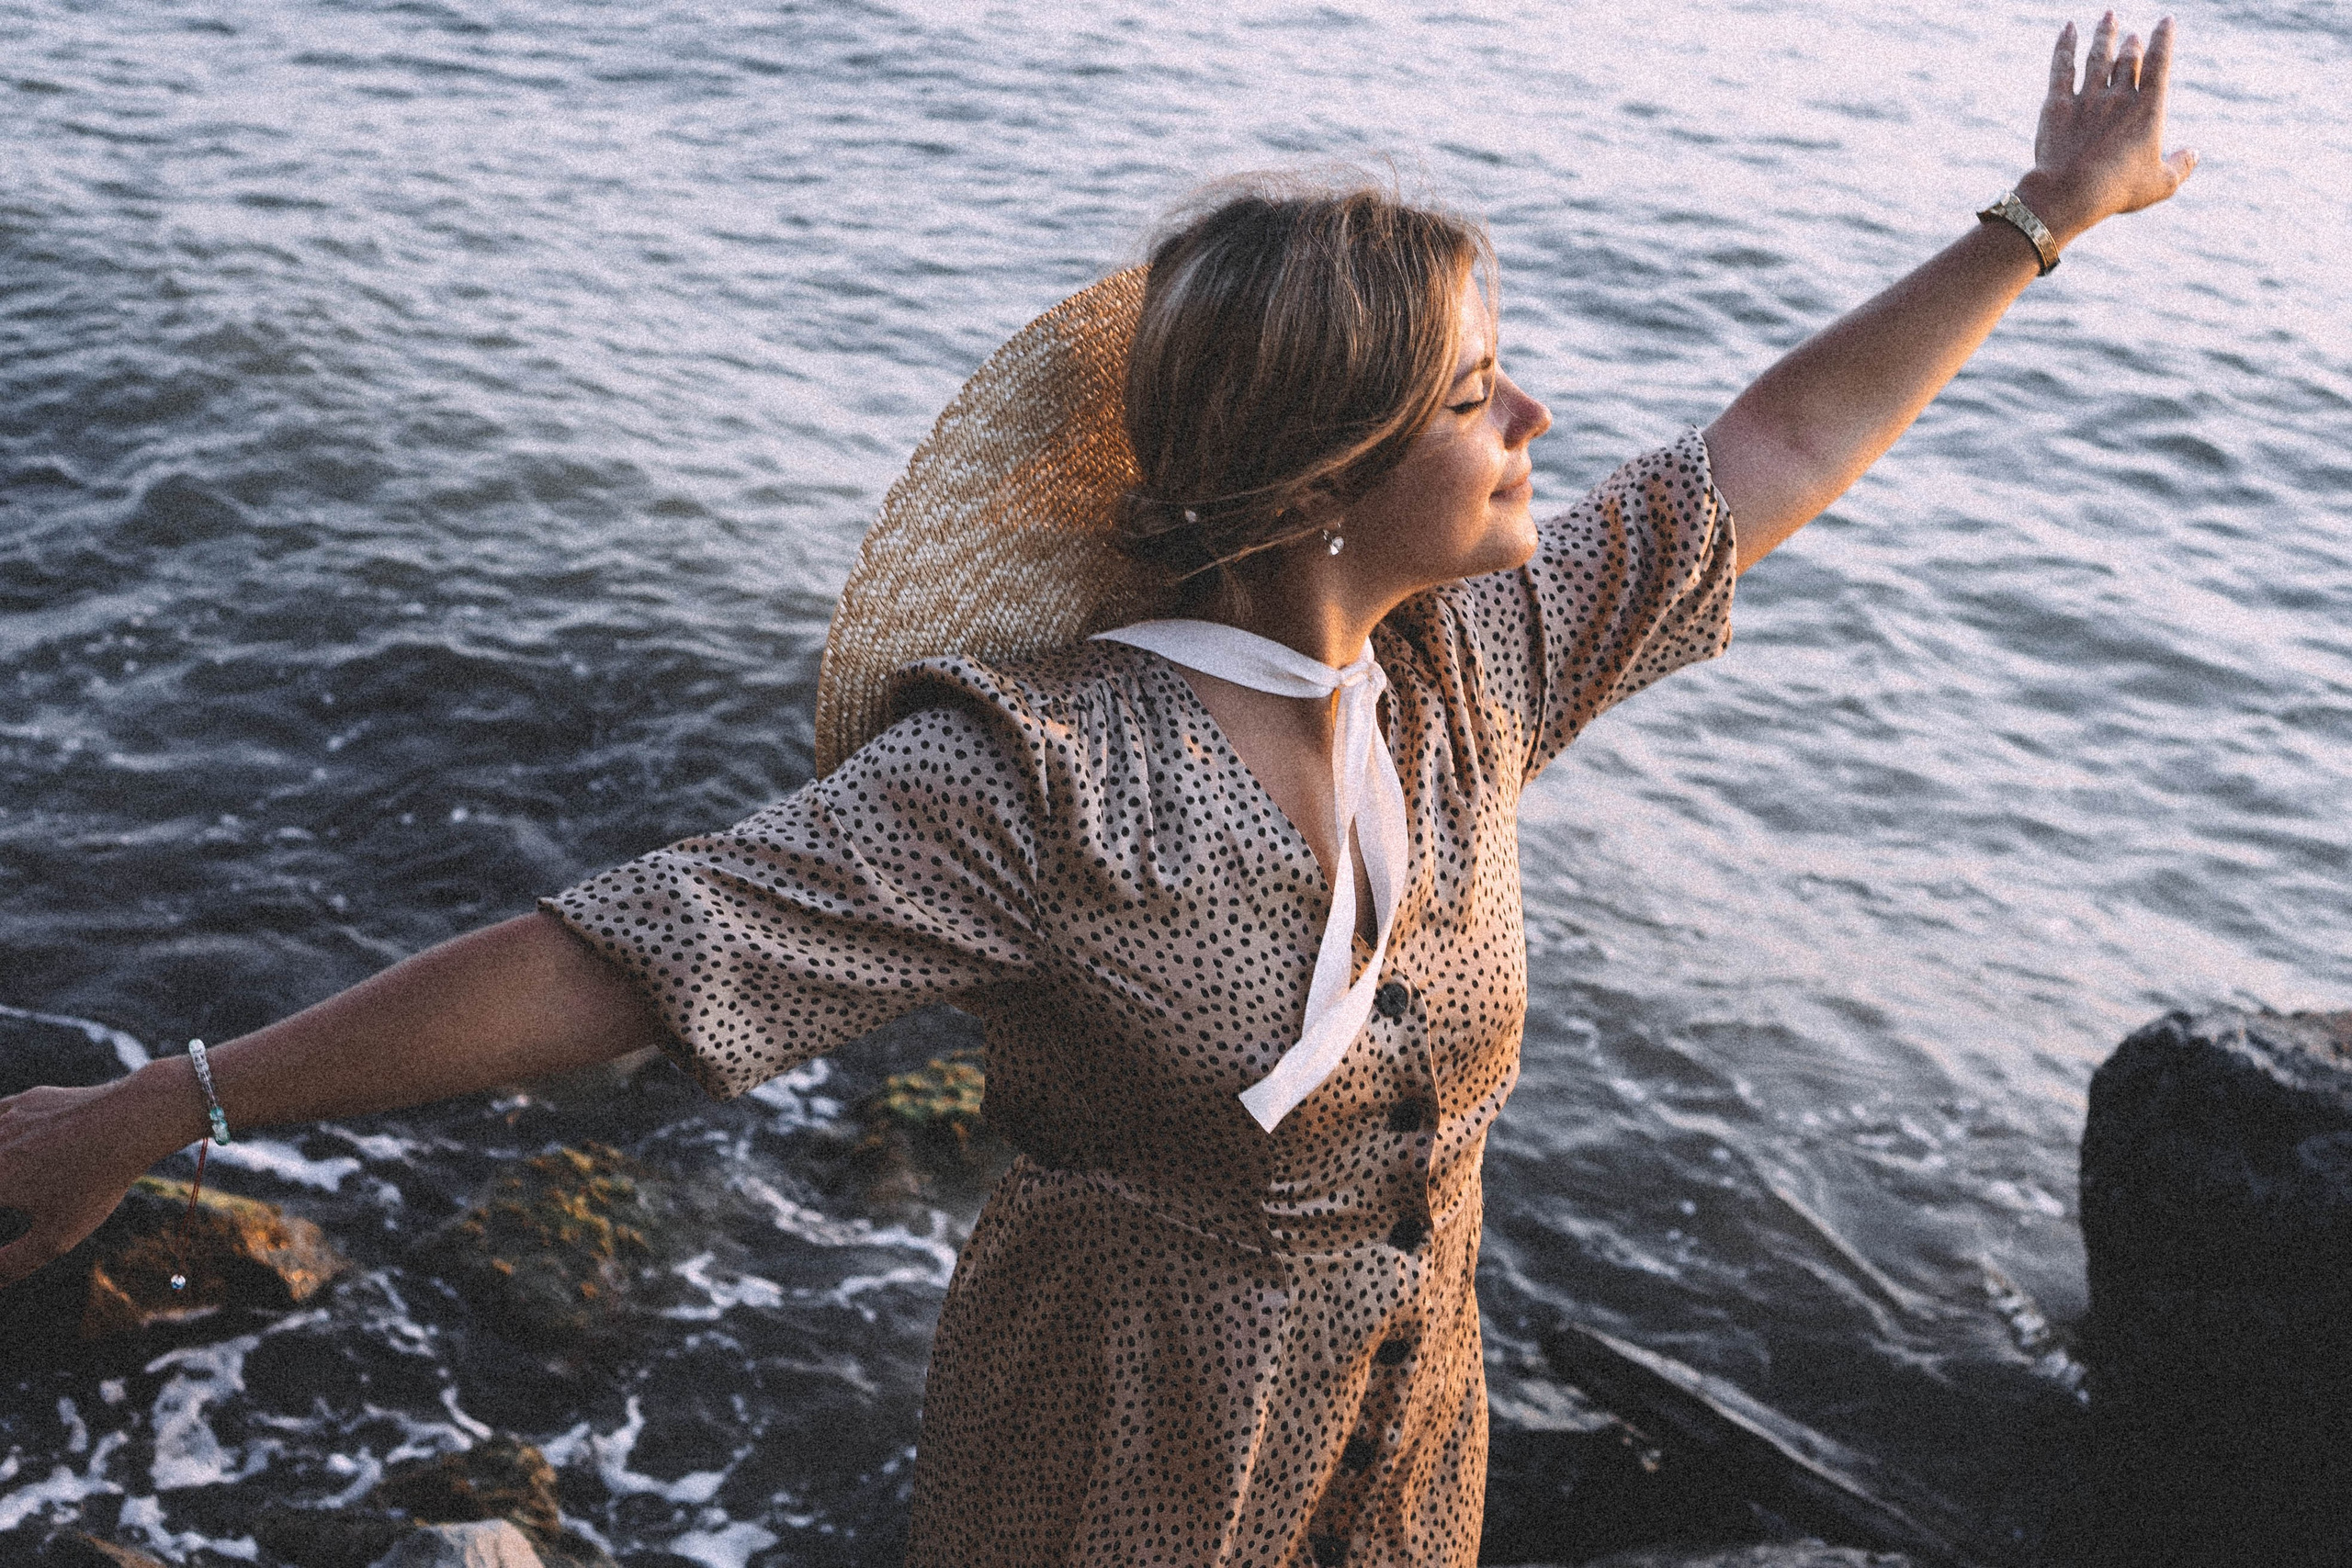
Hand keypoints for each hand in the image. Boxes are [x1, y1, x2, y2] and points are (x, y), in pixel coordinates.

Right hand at [0, 1077, 176, 1289]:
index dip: (0, 1218)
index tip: (11, 1209)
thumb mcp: (57, 1236)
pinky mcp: (25, 1101)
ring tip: (10, 1180)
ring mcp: (4, 1118)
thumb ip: (14, 1264)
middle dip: (1, 1189)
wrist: (130, 1120)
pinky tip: (6, 1142)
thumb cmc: (95, 1182)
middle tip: (9, 1196)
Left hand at [2020, 13, 2197, 245]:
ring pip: (2097, 57)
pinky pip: (2062, 67)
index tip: (2165, 21)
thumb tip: (2194, 153)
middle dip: (2131, 44)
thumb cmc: (2119, 190)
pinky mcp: (2058, 105)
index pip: (2159, 64)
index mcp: (2148, 109)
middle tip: (2132, 34)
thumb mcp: (2161, 184)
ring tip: (2108, 17)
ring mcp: (2087, 98)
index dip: (2163, 40)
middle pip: (2127, 60)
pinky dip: (2065, 46)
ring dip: (2104, 35)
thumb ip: (2181, 166)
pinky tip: (2068, 28)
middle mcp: (2118, 96)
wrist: (2071, 191)